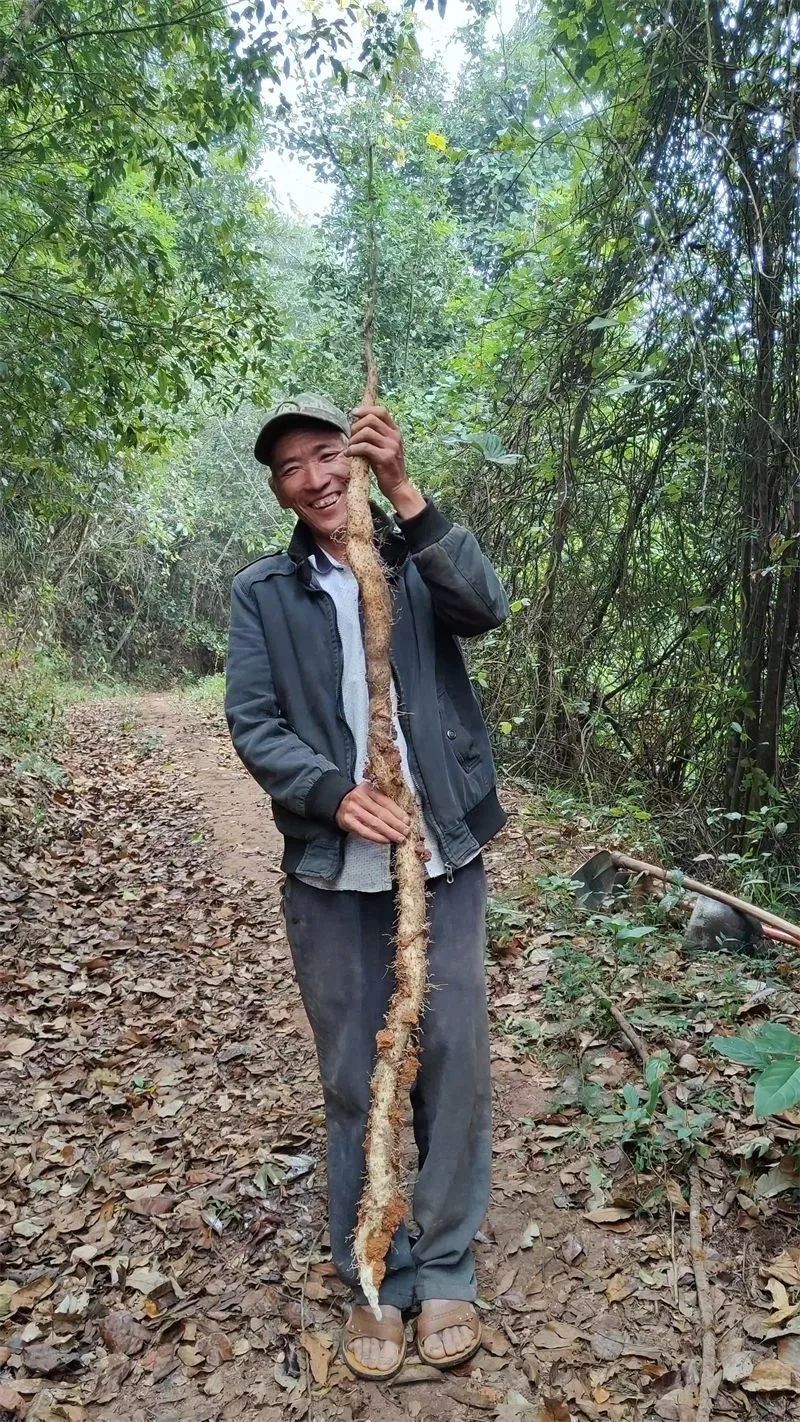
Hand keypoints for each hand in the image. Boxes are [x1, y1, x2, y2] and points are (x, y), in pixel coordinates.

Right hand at [335, 783, 410, 843]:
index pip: (386, 802)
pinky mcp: (348, 822)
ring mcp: (353, 810)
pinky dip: (377, 837)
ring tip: (399, 838)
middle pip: (382, 813)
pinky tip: (385, 840)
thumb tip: (401, 816)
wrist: (335, 802)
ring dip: (389, 832)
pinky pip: (365, 832)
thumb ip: (381, 802)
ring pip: (375, 823)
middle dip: (396, 824)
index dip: (398, 812)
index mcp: (368, 789)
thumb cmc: (356, 800)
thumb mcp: (368, 795)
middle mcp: (360, 799)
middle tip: (406, 832)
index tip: (407, 820)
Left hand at [346, 404, 425, 518]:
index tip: (354, 414)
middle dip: (356, 426)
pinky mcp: (384, 458)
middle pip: (371, 419)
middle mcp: (394, 436)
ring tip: (351, 447)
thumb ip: (375, 435)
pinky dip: (353, 449)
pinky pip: (364, 447)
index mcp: (395, 431)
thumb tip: (356, 424)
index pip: (381, 411)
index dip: (366, 410)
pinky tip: (350, 454)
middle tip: (351, 437)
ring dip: (354, 439)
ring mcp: (391, 447)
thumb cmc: (386, 467)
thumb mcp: (384, 447)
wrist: (397, 486)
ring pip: (366, 432)